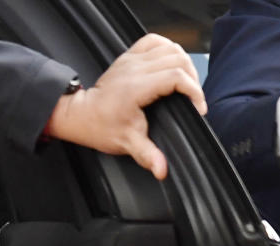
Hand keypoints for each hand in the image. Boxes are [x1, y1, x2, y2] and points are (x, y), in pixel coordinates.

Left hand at [45, 33, 207, 179]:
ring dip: (184, 63)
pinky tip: (172, 62)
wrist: (82, 115)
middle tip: (194, 99)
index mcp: (136, 87)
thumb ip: (148, 156)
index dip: (194, 91)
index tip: (198, 108)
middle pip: (178, 59)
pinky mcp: (129, 56)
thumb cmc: (102, 127)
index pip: (176, 77)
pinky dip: (168, 48)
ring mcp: (131, 59)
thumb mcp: (127, 144)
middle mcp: (135, 69)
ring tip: (187, 83)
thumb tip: (162, 169)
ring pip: (169, 47)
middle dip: (193, 79)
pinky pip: (154, 41)